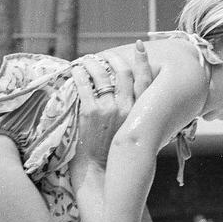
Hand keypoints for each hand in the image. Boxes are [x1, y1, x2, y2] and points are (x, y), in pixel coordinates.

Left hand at [71, 40, 152, 167]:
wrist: (100, 175)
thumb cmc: (116, 159)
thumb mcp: (134, 136)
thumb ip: (136, 118)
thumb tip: (134, 104)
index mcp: (141, 114)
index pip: (146, 80)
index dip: (143, 61)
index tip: (140, 46)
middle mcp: (128, 109)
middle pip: (123, 72)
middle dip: (113, 59)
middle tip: (105, 55)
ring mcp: (109, 110)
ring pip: (102, 75)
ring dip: (94, 63)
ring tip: (88, 60)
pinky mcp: (90, 113)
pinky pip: (84, 85)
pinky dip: (79, 74)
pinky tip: (76, 70)